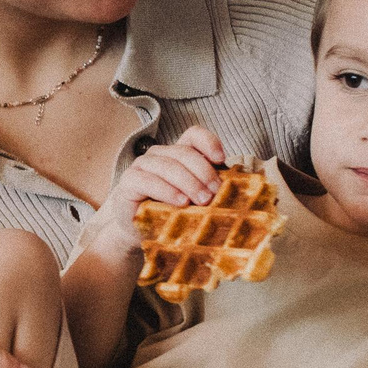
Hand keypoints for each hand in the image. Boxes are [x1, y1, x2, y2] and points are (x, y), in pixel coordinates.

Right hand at [81, 125, 227, 261]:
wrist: (140, 233)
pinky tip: (180, 202)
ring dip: (189, 183)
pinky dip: (167, 191)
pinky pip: (148, 180)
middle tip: (215, 193)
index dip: (209, 142)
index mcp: (178, 153)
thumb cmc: (171, 214)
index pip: (193, 135)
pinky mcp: (129, 181)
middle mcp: (160, 154)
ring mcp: (142, 165)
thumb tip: (239, 190)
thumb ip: (210, 188)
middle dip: (204, 172)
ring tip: (202, 201)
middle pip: (184, 152)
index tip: (222, 160)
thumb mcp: (194, 199)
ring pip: (168, 166)